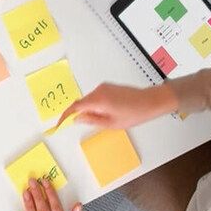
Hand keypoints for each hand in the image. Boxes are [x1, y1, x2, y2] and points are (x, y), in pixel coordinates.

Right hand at [55, 83, 177, 129]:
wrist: (151, 101)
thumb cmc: (134, 114)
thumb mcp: (111, 123)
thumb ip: (92, 120)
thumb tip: (77, 118)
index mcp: (98, 100)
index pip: (75, 107)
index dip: (65, 115)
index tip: (60, 123)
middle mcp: (99, 90)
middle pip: (82, 102)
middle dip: (80, 113)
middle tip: (87, 124)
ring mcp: (104, 87)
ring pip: (89, 100)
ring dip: (91, 109)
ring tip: (107, 118)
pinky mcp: (108, 86)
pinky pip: (96, 96)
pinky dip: (97, 104)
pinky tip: (109, 111)